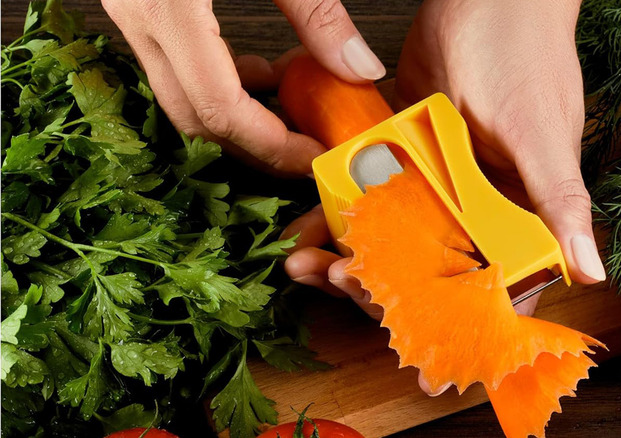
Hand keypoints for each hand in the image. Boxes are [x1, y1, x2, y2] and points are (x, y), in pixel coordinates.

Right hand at [101, 0, 385, 174]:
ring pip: (180, 96)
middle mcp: (138, 14)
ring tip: (291, 105)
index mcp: (170, 4)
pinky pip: (174, 65)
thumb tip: (359, 69)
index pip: (220, 108)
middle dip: (255, 144)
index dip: (270, 146)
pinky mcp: (139, 1)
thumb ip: (318, 13)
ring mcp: (130, 10)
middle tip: (306, 147)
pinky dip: (218, 81)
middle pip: (194, 118)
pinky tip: (258, 69)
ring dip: (237, 114)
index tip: (313, 158)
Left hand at [283, 0, 605, 394]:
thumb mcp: (542, 134)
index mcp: (514, 215)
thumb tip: (594, 271)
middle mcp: (473, 207)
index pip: (488, 288)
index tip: (421, 356)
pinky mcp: (400, 158)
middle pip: (428, 273)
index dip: (456, 325)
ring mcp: (433, 184)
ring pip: (390, 243)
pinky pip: (367, 200)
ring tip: (305, 264)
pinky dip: (338, 216)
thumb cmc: (524, 54)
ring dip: (350, 258)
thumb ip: (560, 203)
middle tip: (339, 284)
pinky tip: (304, 228)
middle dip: (382, 291)